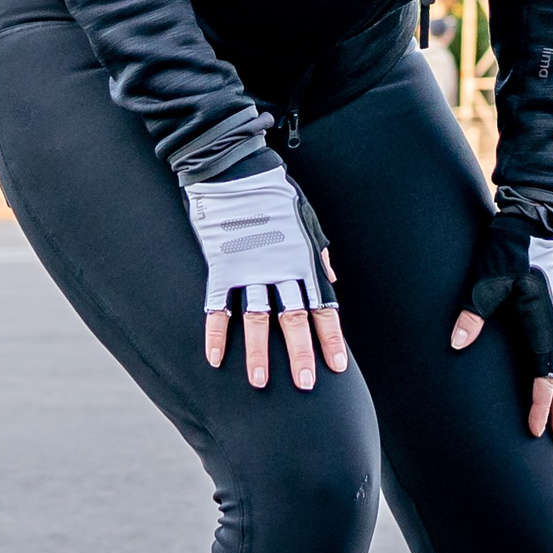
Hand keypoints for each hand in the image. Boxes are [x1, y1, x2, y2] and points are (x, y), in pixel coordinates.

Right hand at [184, 167, 350, 390]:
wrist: (236, 167)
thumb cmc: (274, 192)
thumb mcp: (307, 217)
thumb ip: (319, 253)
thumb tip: (332, 280)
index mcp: (303, 259)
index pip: (322, 307)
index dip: (330, 339)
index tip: (337, 368)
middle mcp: (279, 268)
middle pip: (294, 319)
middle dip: (301, 354)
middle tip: (305, 385)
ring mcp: (248, 268)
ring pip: (258, 319)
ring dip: (260, 353)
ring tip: (261, 382)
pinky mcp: (220, 265)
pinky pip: (217, 305)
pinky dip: (216, 332)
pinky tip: (216, 358)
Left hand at [450, 211, 552, 440]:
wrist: (529, 221)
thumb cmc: (506, 249)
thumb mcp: (485, 279)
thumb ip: (473, 312)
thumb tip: (457, 345)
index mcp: (542, 321)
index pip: (546, 373)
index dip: (542, 403)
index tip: (536, 430)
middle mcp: (552, 324)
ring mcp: (552, 319)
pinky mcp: (545, 313)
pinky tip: (552, 384)